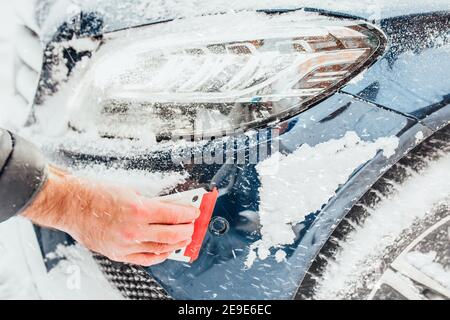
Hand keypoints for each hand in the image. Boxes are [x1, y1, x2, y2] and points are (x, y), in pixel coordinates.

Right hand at [22, 166, 199, 265]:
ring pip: (161, 248)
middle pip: (172, 233)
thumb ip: (151, 203)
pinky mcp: (118, 253)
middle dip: (187, 229)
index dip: (188, 213)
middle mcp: (134, 229)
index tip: (194, 211)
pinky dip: (159, 256)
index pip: (174, 214)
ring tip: (183, 238)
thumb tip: (168, 209)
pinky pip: (145, 259)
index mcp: (139, 209)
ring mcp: (126, 244)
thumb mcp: (130, 191)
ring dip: (177, 243)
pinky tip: (166, 251)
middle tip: (192, 225)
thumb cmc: (96, 194)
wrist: (71, 205)